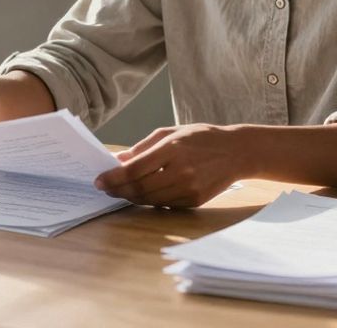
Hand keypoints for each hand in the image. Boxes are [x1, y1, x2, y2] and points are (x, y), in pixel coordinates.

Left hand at [93, 124, 245, 207]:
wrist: (236, 152)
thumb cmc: (201, 138)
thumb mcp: (172, 132)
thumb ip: (144, 146)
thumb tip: (119, 160)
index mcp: (172, 148)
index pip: (134, 169)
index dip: (113, 178)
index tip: (99, 180)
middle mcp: (180, 170)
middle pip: (139, 188)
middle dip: (118, 190)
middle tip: (105, 188)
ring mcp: (188, 188)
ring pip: (149, 199)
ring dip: (131, 197)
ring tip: (120, 192)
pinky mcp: (194, 200)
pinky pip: (164, 204)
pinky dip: (149, 201)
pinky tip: (142, 194)